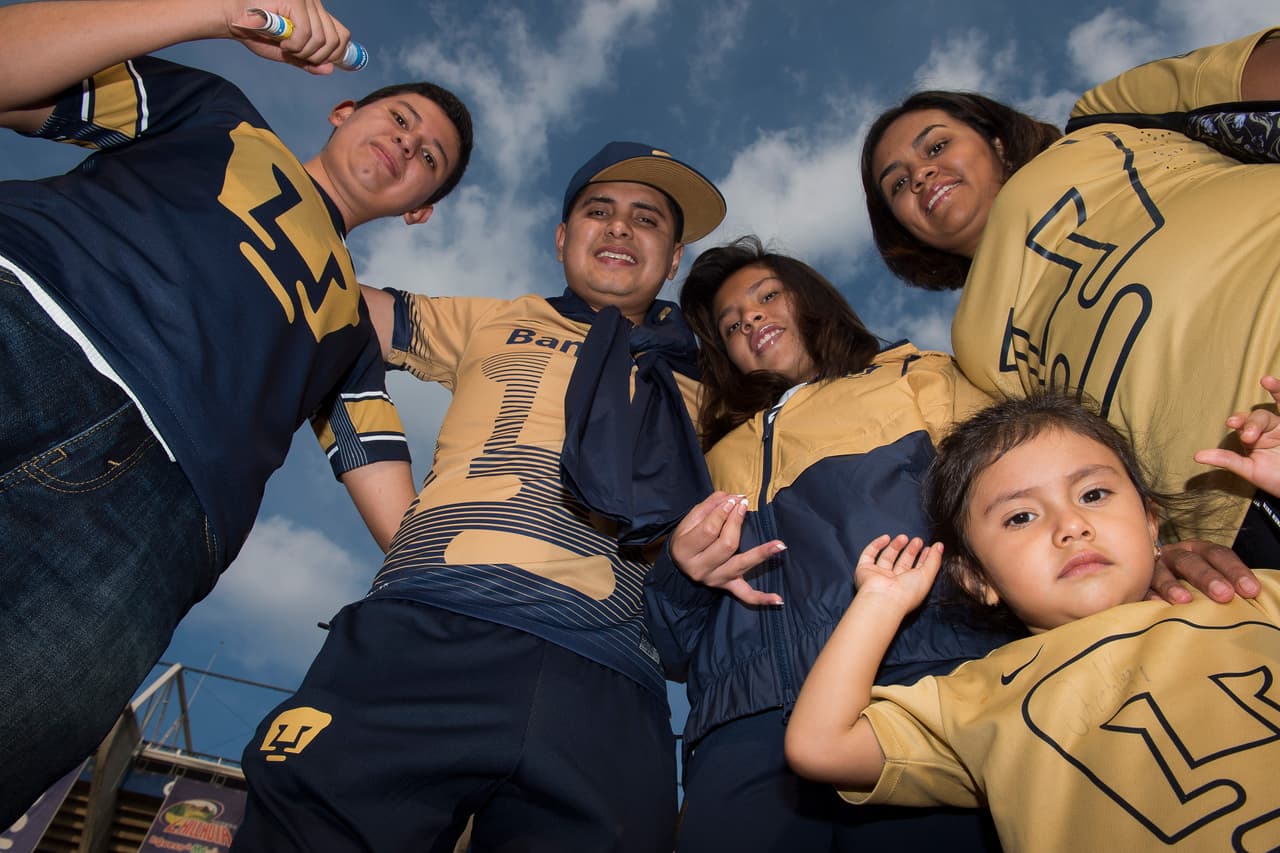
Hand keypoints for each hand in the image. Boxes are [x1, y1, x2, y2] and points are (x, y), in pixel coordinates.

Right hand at [229, 1, 350, 73]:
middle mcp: (315, 4)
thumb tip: (330, 69)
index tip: (317, 60)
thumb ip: (308, 61)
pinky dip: (295, 45)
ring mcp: (307, 1)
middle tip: (296, 54)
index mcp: (317, 15)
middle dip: (317, 57)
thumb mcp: (288, 53)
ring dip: (303, 52)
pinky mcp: (295, 1)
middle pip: (335, 40)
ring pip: (322, 39)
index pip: (343, 35)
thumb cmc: (258, 33)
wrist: (234, 20)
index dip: (335, 53)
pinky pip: (306, 33)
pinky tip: (283, 42)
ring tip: (286, 47)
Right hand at [668, 491, 784, 606]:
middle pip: (726, 545)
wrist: (681, 562)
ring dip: (761, 554)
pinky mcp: (727, 587)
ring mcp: (715, 579)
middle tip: (743, 506)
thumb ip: (711, 505)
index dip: (723, 513)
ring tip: (780, 545)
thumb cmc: (687, 536)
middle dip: (736, 523)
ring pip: (740, 565)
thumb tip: (734, 497)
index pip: (708, 530)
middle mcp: (699, 569)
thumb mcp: (691, 519)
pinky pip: (745, 596)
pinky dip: (762, 598)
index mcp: (685, 550)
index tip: (734, 500)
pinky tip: (778, 599)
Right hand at [853, 534, 940, 611]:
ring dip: (896, 545)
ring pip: (887, 557)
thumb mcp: (927, 575)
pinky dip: (877, 545)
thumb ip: (934, 560)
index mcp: (908, 586)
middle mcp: (893, 581)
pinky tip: (886, 538)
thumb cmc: (907, 592)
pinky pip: (869, 554)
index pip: (916, 569)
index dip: (922, 558)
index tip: (928, 547)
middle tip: (917, 540)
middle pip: (902, 562)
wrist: (884, 598)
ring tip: (904, 537)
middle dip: (910, 550)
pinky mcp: (864, 570)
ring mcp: (878, 575)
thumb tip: (940, 546)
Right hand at [1148, 539, 1259, 602]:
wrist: (1145, 572)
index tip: (1250, 590)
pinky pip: (1141, 587)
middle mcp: (1174, 555)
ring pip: (1161, 572)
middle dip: (1207, 577)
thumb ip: (1224, 581)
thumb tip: (1249, 595)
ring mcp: (1152, 568)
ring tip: (1185, 601)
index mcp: (1196, 549)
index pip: (1218, 554)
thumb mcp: (1207, 573)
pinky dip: (1148, 595)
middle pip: (1190, 560)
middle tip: (1224, 595)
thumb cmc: (1187, 580)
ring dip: (1173, 586)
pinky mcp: (1136, 582)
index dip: (1234, 570)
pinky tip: (1157, 604)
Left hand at [1194, 375, 1279, 496]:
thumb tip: (1197, 456)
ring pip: (1277, 407)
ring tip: (1268, 381)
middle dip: (1253, 423)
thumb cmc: (1274, 479)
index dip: (1238, 420)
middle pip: (1259, 416)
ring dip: (1276, 391)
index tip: (1231, 422)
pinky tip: (1275, 383)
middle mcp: (1269, 428)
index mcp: (1253, 436)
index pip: (1243, 423)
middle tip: (1250, 436)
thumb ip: (1226, 460)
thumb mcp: (1249, 470)